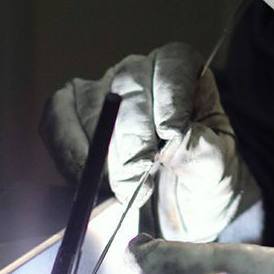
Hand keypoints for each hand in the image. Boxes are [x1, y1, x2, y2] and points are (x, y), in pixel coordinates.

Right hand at [40, 43, 260, 241]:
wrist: (179, 207)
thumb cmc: (202, 180)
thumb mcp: (216, 171)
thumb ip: (202, 153)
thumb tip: (174, 140)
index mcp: (185, 75)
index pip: (173, 66)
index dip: (170, 97)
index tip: (170, 136)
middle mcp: (140, 73)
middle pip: (128, 87)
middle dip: (131, 138)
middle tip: (134, 181)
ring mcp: (101, 91)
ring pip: (90, 103)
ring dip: (99, 150)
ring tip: (117, 189)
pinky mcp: (71, 113)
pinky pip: (57, 117)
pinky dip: (66, 149)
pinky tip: (85, 178)